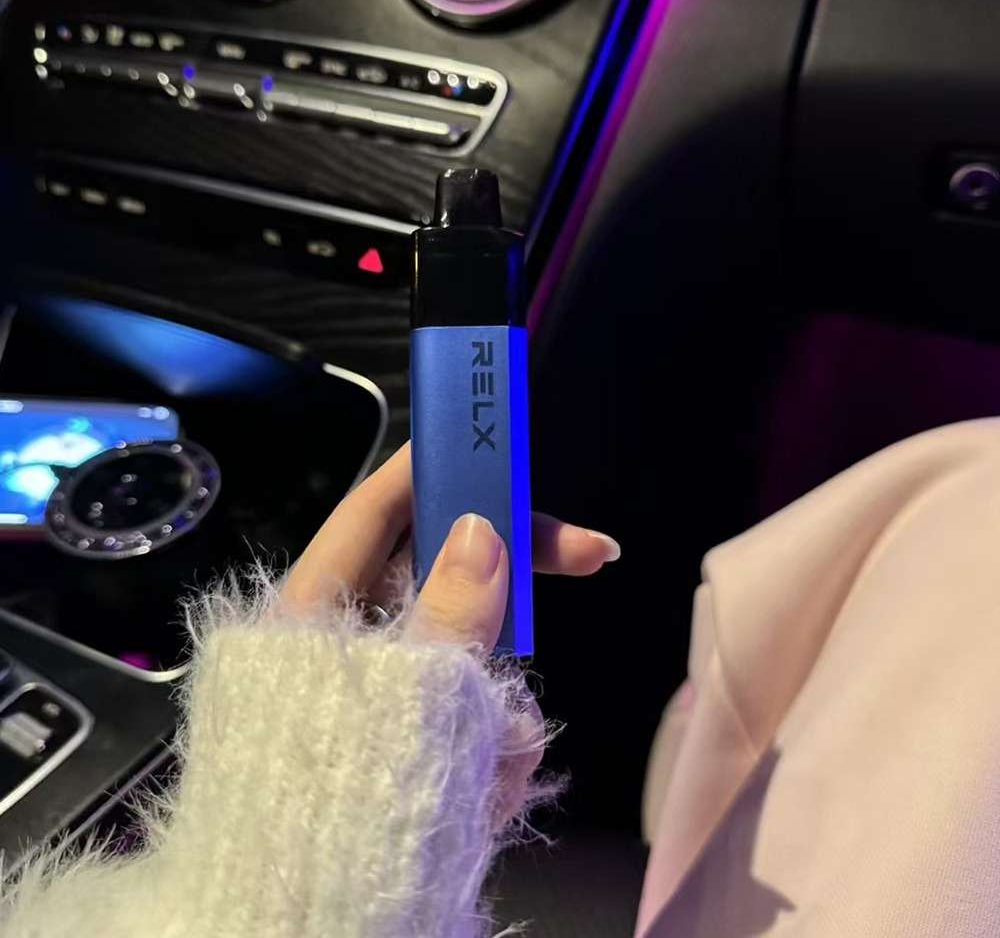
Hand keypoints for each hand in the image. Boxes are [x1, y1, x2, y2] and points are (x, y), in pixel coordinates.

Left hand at [279, 442, 618, 827]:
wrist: (301, 925)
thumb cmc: (333, 805)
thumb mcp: (400, 697)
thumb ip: (449, 610)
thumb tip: (481, 529)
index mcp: (318, 608)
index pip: (380, 505)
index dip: (436, 461)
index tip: (502, 438)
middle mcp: (348, 637)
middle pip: (440, 569)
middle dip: (510, 578)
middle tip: (592, 554)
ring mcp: (381, 688)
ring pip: (467, 648)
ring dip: (498, 689)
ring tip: (494, 758)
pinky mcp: (408, 735)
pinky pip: (466, 710)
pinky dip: (489, 737)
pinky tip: (486, 785)